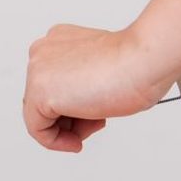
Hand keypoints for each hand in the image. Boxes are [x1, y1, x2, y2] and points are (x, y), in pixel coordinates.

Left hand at [22, 23, 176, 151]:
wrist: (143, 61)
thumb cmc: (136, 63)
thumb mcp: (102, 66)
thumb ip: (81, 80)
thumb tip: (78, 101)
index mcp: (60, 39)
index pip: (53, 82)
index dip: (73, 105)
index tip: (90, 114)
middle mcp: (44, 50)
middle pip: (45, 99)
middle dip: (71, 117)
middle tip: (95, 122)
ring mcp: (38, 69)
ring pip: (41, 115)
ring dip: (69, 128)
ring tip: (96, 122)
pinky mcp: (39, 92)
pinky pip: (37, 129)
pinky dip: (57, 142)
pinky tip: (77, 140)